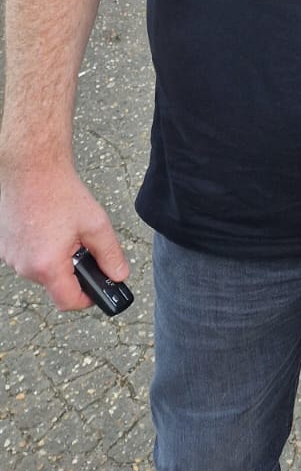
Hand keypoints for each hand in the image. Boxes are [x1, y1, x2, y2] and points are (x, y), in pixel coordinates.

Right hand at [0, 159, 127, 311]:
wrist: (31, 168)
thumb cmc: (59, 191)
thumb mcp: (96, 224)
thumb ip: (110, 255)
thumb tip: (119, 275)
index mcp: (46, 265)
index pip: (68, 302)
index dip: (88, 298)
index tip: (98, 288)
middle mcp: (23, 266)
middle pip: (55, 284)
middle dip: (73, 270)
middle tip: (83, 245)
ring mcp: (11, 256)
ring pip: (41, 270)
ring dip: (56, 258)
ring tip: (65, 231)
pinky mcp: (6, 246)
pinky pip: (28, 257)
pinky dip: (42, 248)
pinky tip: (49, 226)